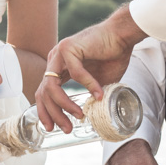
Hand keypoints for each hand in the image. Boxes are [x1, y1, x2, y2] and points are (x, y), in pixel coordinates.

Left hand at [35, 7, 144, 130]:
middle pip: (43, 92)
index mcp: (58, 68)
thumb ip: (88, 94)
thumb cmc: (112, 56)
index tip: (52, 129)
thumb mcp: (97, 82)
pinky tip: (98, 93)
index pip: (44, 93)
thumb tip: (89, 112)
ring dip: (64, 104)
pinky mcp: (69, 48)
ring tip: (79, 115)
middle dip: (53, 114)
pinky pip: (75, 73)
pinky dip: (88, 85)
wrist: (122, 36)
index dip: (46, 112)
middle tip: (66, 128)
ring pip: (51, 85)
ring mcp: (60, 53)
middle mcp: (55, 60)